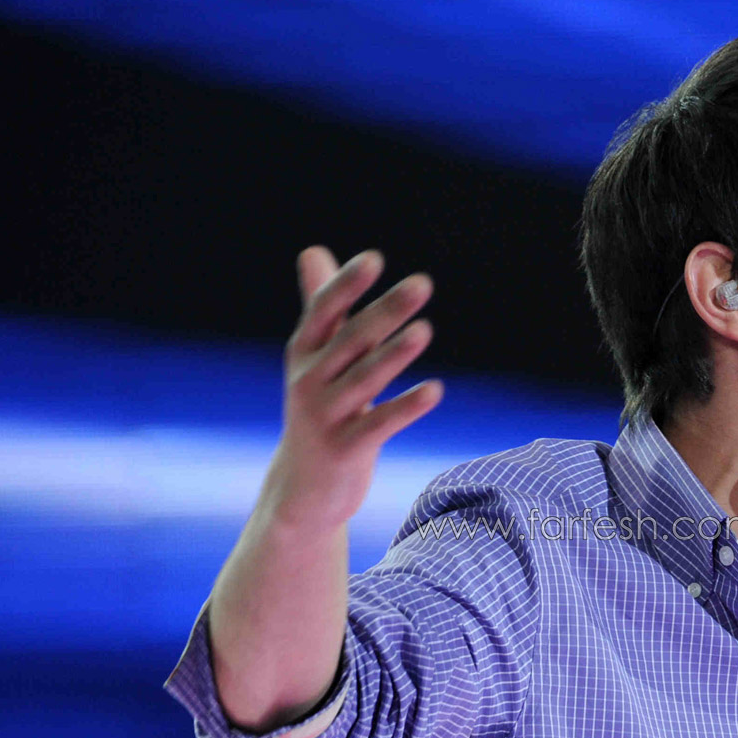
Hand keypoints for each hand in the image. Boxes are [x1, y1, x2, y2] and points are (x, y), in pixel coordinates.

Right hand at [261, 246, 442, 532]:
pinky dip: (407, 407)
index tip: (374, 258)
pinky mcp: (344, 450)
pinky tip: (435, 390)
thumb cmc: (319, 411)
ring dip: (395, 354)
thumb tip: (313, 250)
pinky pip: (380, 425)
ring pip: (365, 380)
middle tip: (422, 283)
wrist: (302, 488)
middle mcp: (309, 381)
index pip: (323, 311)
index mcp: (303, 353)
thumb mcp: (316, 358)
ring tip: (425, 329)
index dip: (346, 285)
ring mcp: (325, 416)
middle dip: (385, 310)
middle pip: (351, 339)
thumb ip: (322, 307)